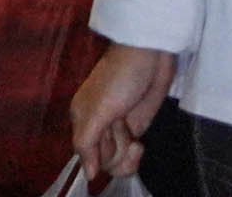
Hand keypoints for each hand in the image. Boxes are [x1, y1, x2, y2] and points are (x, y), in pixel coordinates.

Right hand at [69, 44, 175, 185]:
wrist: (150, 56)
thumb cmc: (120, 78)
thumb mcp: (98, 109)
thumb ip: (87, 142)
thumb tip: (87, 175)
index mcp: (81, 120)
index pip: (85, 156)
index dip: (100, 154)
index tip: (112, 135)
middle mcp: (97, 127)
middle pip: (101, 162)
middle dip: (115, 154)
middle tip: (123, 129)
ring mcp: (117, 130)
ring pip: (115, 163)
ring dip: (126, 157)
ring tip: (135, 141)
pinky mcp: (134, 129)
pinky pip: (128, 157)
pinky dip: (134, 157)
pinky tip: (140, 145)